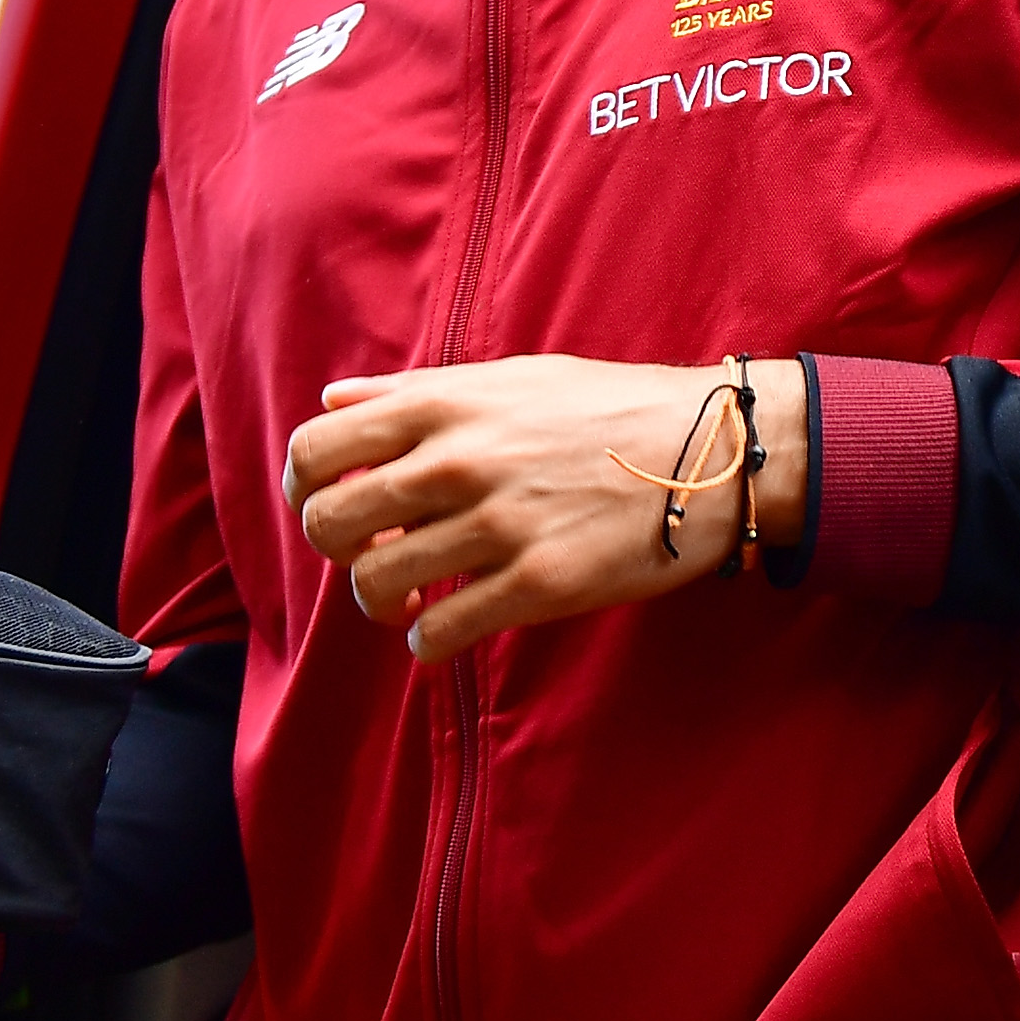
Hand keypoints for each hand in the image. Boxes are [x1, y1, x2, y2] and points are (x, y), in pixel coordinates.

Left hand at [288, 354, 806, 658]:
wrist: (714, 450)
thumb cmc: (612, 408)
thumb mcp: (513, 378)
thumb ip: (416, 391)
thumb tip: (333, 400)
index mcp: (446, 406)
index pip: (316, 447)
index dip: (305, 487)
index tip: (333, 504)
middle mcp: (461, 461)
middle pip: (328, 525)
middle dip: (338, 552)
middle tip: (376, 555)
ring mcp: (499, 526)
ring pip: (375, 587)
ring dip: (384, 604)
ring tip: (418, 598)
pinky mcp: (539, 585)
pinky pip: (438, 634)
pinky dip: (429, 643)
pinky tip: (450, 628)